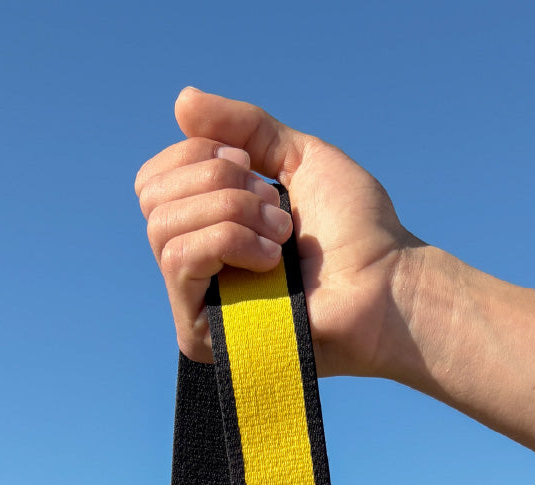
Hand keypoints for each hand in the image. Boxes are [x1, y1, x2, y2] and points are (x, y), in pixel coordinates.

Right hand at [134, 89, 423, 377]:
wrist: (383, 285)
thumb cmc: (355, 231)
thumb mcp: (298, 156)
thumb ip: (243, 128)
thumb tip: (181, 101)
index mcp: (209, 224)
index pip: (156, 177)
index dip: (198, 155)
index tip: (256, 169)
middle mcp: (194, 262)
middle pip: (151, 195)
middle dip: (219, 183)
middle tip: (276, 207)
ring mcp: (195, 301)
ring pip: (162, 225)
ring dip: (232, 213)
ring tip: (282, 236)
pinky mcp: (200, 333)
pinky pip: (178, 260)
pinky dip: (227, 242)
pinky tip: (271, 263)